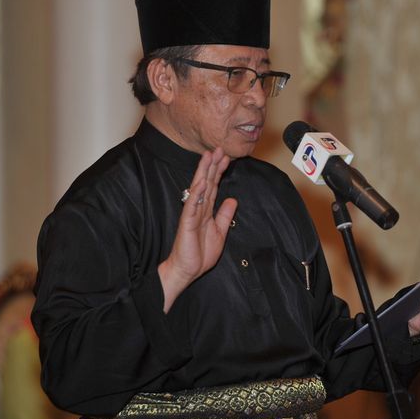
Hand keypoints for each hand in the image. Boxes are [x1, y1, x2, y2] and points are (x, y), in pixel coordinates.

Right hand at [158, 148, 236, 311]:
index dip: (219, 172)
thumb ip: (224, 215)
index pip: (213, 186)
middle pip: (206, 182)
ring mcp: (191, 214)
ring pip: (199, 189)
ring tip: (209, 156)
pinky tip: (201, 181)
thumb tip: (232, 199)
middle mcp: (198, 208)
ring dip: (204, 172)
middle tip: (219, 148)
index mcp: (205, 210)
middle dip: (212, 165)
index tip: (226, 157)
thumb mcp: (219, 231)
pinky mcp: (186, 222)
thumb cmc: (199, 253)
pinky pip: (192, 205)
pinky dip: (196, 193)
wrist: (187, 270)